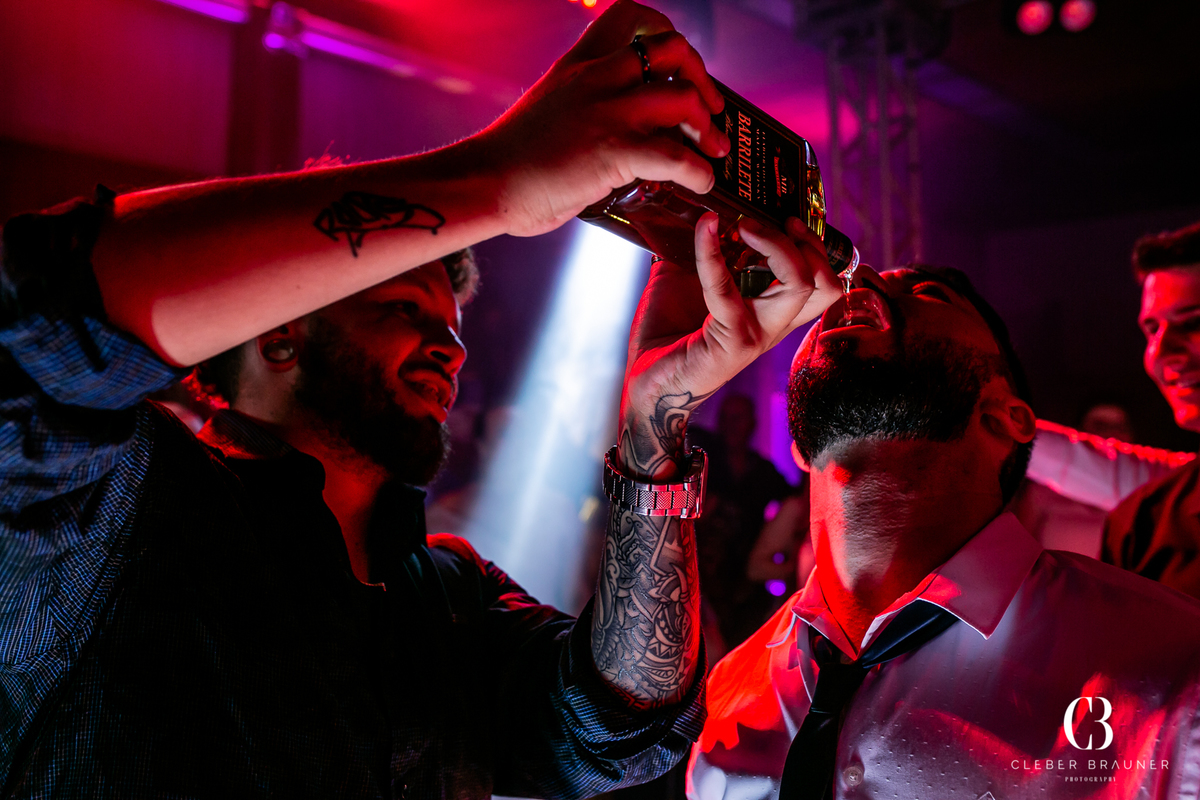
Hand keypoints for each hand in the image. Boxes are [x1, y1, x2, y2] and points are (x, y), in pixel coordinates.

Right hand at [480, 0, 729, 237]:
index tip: (678, 63)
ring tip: (712, 151)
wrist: (484, 182)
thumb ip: (586, 109)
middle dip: (701, 77)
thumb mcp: (550, 110)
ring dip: (708, 126)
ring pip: (683, 98)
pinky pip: (676, 156)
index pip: (630, 16)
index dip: (665, 32)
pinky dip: (699, 171)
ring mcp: (608, 112)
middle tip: (710, 108)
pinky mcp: (614, 151)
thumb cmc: (511, 161)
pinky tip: (701, 184)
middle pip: (672, 49)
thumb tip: (623, 139)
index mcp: (578, 64)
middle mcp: (597, 78)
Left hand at [616, 214, 839, 479]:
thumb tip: (692, 206)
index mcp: (773, 312)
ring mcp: (756, 336)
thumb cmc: (667, 334)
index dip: (815, 244)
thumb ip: (700, 249)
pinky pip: (730, 291)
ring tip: (745, 226)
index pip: (824, 279)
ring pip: (802, 287)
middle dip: (805, 242)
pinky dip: (713, 255)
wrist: (645, 384)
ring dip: (777, 246)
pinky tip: (702, 231)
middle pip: (826, 282)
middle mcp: (774, 325)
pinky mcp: (730, 345)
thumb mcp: (686, 280)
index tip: (784, 215)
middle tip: (766, 220)